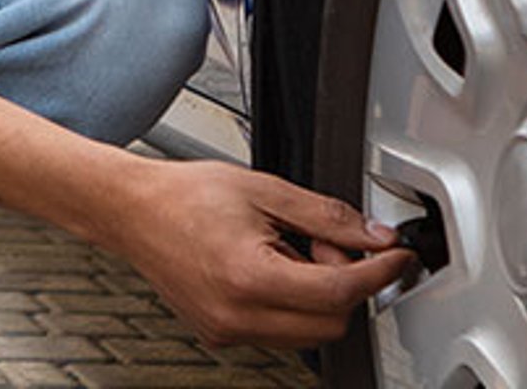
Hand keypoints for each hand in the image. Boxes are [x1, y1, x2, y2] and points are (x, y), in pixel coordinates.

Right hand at [77, 156, 417, 347]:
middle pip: (331, 324)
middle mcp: (237, 316)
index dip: (379, 272)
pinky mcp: (220, 335)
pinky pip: (279, 334)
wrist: (131, 211)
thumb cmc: (184, 195)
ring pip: (308, 335)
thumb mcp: (266, 191)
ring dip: (320, 299)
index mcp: (249, 277)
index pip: (340, 292)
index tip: (396, 257)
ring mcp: (227, 331)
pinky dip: (292, 306)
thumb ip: (327, 217)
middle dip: (346, 285)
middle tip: (328, 245)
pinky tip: (274, 269)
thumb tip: (375, 237)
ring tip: (294, 253)